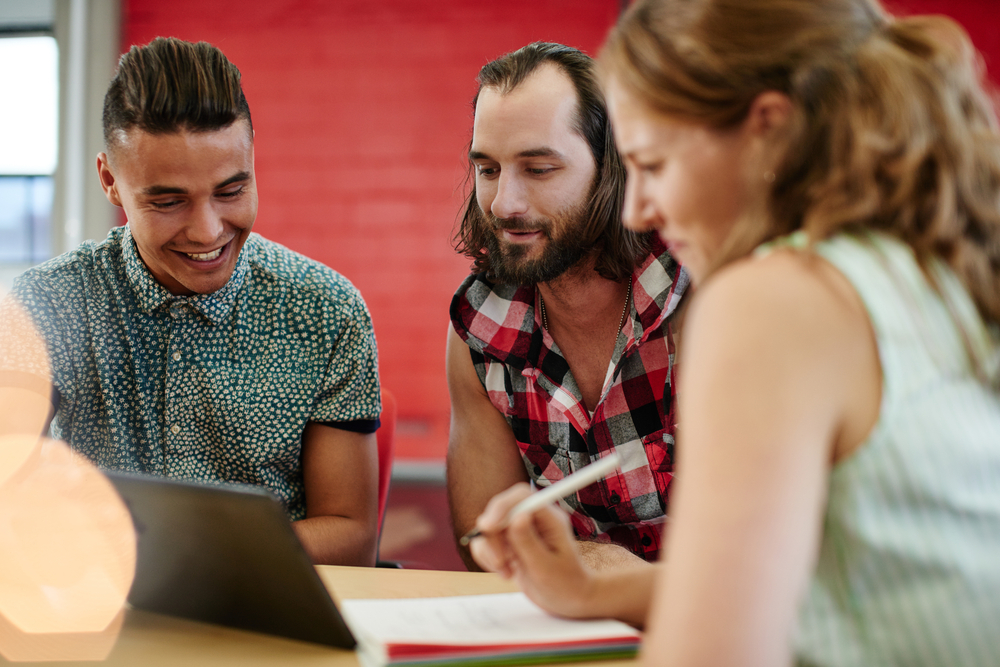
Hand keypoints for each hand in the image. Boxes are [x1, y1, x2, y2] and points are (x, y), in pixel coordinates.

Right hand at [469, 483, 596, 618]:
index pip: (520, 496)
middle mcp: (533, 519)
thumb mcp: (546, 567)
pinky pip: (486, 543)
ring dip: (491, 551)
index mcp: (549, 518)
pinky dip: (488, 559)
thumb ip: (529, 542)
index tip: (488, 527)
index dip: (501, 507)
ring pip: (490, 528)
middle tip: (500, 561)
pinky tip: (506, 573)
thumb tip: (517, 516)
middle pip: (501, 510)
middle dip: (493, 535)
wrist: (569, 600)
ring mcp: (520, 530)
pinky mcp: (509, 543)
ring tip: (508, 573)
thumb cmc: (566, 584)